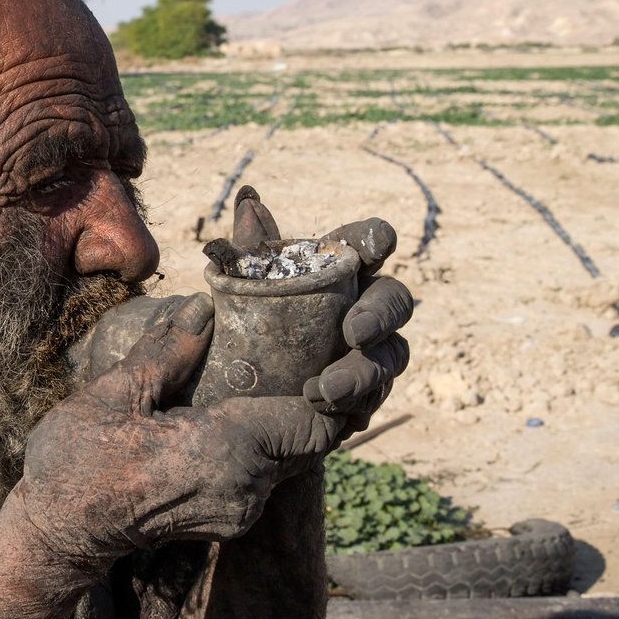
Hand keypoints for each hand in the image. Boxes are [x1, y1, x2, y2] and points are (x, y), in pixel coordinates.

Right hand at [16, 292, 346, 569]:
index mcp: (227, 454)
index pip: (314, 423)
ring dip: (289, 416)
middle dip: (314, 393)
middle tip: (302, 344)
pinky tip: (246, 403)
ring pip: (291, 457)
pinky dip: (267, 438)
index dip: (331, 385)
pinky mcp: (228, 518)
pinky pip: (268, 471)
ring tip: (275, 367)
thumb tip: (203, 306)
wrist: (57, 535)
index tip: (322, 346)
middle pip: (311, 439)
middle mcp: (246, 490)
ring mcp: (239, 511)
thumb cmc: (75, 465)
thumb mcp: (114, 395)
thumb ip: (166, 350)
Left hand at [232, 185, 411, 443]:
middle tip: (354, 331)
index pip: (365, 243)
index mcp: (333, 269)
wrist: (224, 401)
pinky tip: (334, 415)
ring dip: (364, 371)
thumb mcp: (233, 293)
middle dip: (381, 314)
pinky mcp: (361, 397)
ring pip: (391, 355)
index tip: (375, 245)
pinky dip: (358, 405)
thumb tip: (249, 203)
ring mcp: (367, 354)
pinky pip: (376, 399)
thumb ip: (246, 253)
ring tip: (324, 389)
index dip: (375, 239)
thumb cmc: (232, 331)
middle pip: (394, 299)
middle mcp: (360, 306)